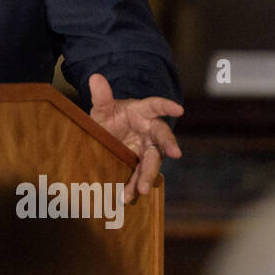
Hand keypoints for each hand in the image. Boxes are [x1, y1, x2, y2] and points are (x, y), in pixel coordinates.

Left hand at [87, 73, 183, 203]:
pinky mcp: (140, 164)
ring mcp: (147, 149)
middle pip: (162, 137)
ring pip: (152, 161)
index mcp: (143, 112)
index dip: (167, 106)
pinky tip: (126, 197)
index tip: (179, 109)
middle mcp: (150, 131)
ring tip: (140, 189)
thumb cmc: (110, 118)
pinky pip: (139, 175)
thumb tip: (95, 78)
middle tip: (175, 153)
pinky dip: (133, 186)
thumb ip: (101, 97)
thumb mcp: (102, 109)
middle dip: (169, 144)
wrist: (108, 135)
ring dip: (147, 175)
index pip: (156, 106)